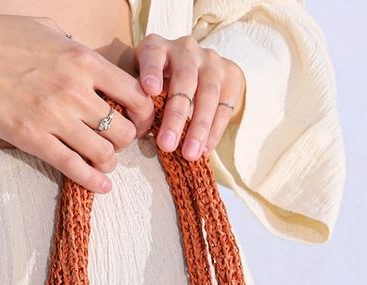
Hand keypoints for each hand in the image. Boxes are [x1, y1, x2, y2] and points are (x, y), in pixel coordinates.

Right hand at [0, 8, 156, 191]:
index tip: (140, 120)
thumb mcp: (47, 30)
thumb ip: (74, 50)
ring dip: (109, 162)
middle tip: (117, 143)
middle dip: (127, 141)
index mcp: (83, 60)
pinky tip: (102, 186)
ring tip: (104, 162)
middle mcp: (75, 90)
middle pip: (125, 130)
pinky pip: (75, 168)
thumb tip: (89, 63)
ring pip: (105, 154)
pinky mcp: (32, 139)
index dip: (145, 114)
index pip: (135, 94)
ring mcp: (54, 117)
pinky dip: (94, 181)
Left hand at [133, 33, 246, 160]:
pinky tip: (206, 149)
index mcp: (158, 48)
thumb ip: (140, 101)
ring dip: (199, 127)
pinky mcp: (231, 76)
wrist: (200, 74)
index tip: (150, 90)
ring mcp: (211, 61)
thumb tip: (136, 131)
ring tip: (190, 154)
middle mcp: (186, 50)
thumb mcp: (143, 86)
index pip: (154, 54)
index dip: (152, 71)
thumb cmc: (160, 86)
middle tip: (167, 144)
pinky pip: (225, 106)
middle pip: (184, 80)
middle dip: (176, 115)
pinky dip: (215, 130)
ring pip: (208, 93)